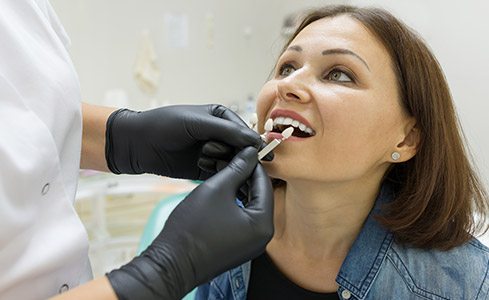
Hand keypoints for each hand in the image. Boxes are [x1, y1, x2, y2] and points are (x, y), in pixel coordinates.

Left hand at [105, 104, 262, 178]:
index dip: (250, 142)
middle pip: (241, 149)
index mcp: (221, 117)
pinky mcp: (205, 169)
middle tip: (212, 151)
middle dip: (233, 153)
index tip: (254, 153)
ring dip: (222, 162)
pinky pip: (220, 173)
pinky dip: (216, 172)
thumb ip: (226, 131)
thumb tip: (254, 141)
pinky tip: (202, 165)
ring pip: (233, 163)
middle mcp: (220, 135)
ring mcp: (213, 152)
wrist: (137, 144)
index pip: (244, 131)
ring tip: (202, 156)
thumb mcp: (196, 123)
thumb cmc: (163, 125)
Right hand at [107, 147, 273, 299]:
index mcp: (263, 224)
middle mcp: (262, 237)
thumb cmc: (192, 228)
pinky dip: (235, 203)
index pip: (265, 184)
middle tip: (232, 157)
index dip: (253, 163)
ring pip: (250, 206)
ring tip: (224, 170)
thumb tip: (250, 153)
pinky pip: (243, 218)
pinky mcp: (238, 246)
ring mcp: (251, 244)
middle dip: (246, 175)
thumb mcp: (217, 189)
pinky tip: (222, 190)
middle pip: (260, 195)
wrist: (171, 262)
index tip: (243, 148)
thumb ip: (237, 168)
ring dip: (240, 188)